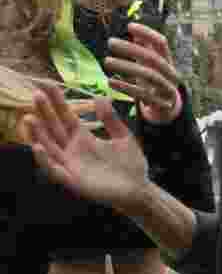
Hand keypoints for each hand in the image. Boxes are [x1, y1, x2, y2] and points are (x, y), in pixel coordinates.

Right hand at [22, 84, 148, 211]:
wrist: (139, 189)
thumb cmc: (130, 164)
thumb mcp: (123, 137)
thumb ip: (111, 119)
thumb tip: (101, 97)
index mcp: (83, 137)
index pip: (66, 116)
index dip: (57, 101)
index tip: (48, 84)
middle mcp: (73, 149)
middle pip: (53, 128)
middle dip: (44, 112)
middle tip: (37, 94)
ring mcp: (71, 165)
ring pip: (49, 147)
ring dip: (38, 134)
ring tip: (29, 118)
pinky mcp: (74, 180)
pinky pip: (55, 170)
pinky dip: (46, 160)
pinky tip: (40, 147)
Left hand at [104, 22, 181, 124]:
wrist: (168, 110)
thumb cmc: (155, 83)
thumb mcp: (152, 66)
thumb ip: (146, 51)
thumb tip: (135, 34)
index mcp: (168, 61)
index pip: (161, 43)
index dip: (147, 33)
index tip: (129, 26)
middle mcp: (170, 73)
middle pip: (152, 58)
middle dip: (132, 49)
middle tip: (110, 42)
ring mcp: (167, 88)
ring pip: (148, 75)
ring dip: (127, 67)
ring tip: (106, 61)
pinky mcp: (160, 103)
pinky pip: (143, 94)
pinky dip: (126, 87)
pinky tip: (110, 81)